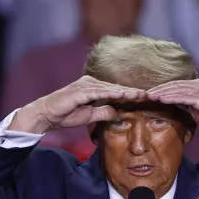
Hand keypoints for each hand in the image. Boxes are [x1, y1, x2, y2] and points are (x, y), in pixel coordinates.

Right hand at [11, 76, 146, 134]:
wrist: (47, 114)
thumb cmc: (66, 114)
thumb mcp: (90, 115)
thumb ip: (104, 112)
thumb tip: (118, 113)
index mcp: (94, 88)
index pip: (117, 91)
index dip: (132, 94)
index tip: (146, 98)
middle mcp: (91, 83)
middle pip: (117, 86)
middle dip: (133, 90)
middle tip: (151, 93)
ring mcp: (86, 85)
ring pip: (111, 87)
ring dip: (127, 91)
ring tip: (142, 94)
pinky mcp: (80, 90)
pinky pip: (100, 91)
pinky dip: (113, 93)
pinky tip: (124, 95)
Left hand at [147, 79, 198, 151]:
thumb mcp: (196, 110)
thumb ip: (185, 105)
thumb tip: (170, 104)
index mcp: (197, 86)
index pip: (175, 86)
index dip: (161, 89)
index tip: (148, 94)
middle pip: (174, 85)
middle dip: (158, 89)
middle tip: (143, 93)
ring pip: (177, 89)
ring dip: (162, 92)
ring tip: (149, 95)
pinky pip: (185, 96)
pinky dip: (172, 97)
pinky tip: (162, 99)